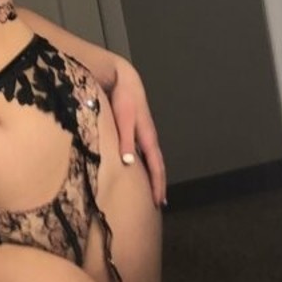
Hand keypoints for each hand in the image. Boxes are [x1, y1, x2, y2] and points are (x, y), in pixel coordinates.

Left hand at [104, 55, 166, 207]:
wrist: (122, 78)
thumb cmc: (122, 98)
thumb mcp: (123, 119)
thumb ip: (125, 139)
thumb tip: (128, 163)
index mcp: (147, 137)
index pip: (156, 166)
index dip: (158, 184)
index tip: (159, 201)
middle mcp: (148, 137)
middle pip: (157, 165)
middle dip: (159, 184)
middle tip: (159, 202)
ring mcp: (143, 133)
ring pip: (151, 159)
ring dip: (153, 175)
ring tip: (152, 190)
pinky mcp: (136, 129)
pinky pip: (144, 152)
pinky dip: (145, 164)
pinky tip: (138, 168)